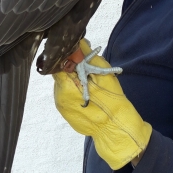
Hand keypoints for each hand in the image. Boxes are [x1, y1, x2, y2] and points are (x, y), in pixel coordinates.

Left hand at [53, 39, 151, 169]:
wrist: (115, 131)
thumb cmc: (111, 102)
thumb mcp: (103, 75)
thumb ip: (89, 56)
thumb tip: (80, 41)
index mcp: (67, 87)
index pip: (57, 65)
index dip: (66, 57)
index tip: (75, 53)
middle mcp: (60, 97)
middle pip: (59, 75)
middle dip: (70, 67)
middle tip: (85, 65)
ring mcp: (62, 106)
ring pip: (63, 84)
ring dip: (72, 79)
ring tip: (87, 80)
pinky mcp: (66, 112)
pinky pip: (66, 94)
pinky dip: (74, 89)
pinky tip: (86, 91)